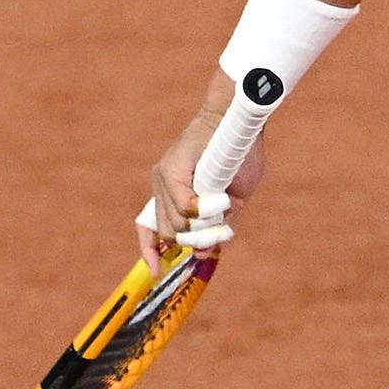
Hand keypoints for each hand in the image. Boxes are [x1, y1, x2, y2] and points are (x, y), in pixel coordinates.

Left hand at [140, 74, 262, 264]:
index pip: (151, 227)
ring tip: (225, 205)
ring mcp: (164, 177)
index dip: (150, 249)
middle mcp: (161, 185)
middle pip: (169, 231)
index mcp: (171, 192)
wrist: (238, 118)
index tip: (157, 270)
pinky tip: (220, 201)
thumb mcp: (230, 200)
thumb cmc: (238, 157)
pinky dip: (203, 209)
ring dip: (203, 224)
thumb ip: (214, 224)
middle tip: (221, 229)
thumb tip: (201, 253)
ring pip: (176, 222)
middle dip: (195, 240)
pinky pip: (183, 204)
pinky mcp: (171, 169)